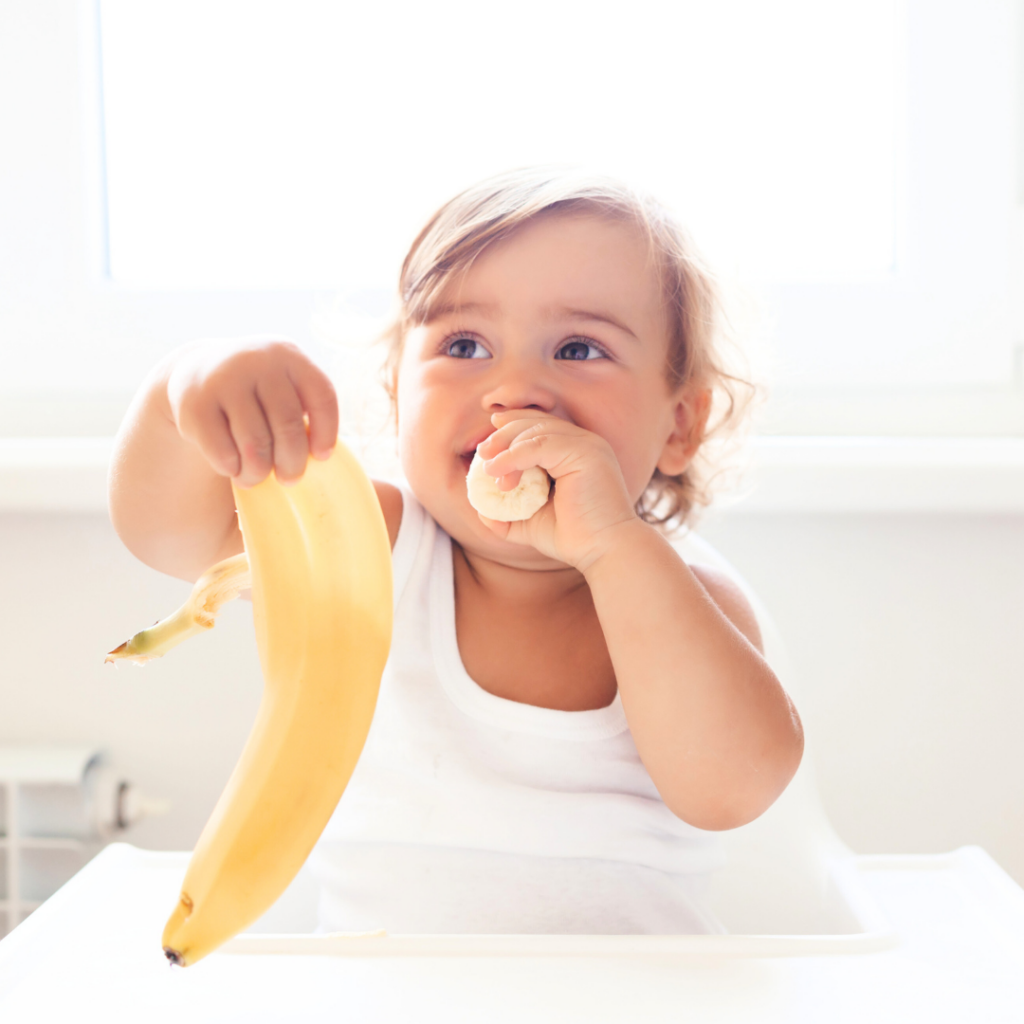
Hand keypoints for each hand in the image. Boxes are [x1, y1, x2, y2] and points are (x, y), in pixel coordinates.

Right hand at [165, 337, 337, 487]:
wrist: (199, 370)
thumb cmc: (260, 394)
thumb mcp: (286, 388)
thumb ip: (314, 417)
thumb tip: (373, 484)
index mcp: (291, 357)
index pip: (322, 396)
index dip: (327, 432)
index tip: (322, 457)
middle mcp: (258, 361)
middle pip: (288, 425)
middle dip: (292, 462)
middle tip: (289, 479)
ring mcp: (224, 380)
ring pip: (255, 444)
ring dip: (258, 472)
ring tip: (257, 478)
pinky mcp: (194, 404)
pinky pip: (222, 452)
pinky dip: (231, 469)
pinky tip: (233, 468)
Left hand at [474, 410, 640, 569]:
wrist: (603, 552)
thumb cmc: (574, 539)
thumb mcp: (532, 523)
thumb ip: (508, 515)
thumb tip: (482, 511)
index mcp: (576, 452)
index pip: (542, 425)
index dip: (513, 425)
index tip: (488, 439)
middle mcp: (585, 443)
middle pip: (537, 422)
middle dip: (504, 434)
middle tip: (482, 453)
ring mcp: (588, 445)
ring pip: (537, 430)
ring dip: (507, 447)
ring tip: (489, 469)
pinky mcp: (586, 453)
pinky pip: (541, 444)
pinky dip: (515, 455)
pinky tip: (498, 471)